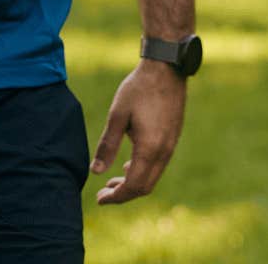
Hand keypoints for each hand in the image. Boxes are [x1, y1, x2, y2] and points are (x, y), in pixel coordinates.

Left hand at [91, 61, 186, 204]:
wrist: (166, 68)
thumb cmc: (138, 88)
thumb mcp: (117, 115)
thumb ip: (107, 145)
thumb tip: (95, 172)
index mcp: (150, 148)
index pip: (133, 186)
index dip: (115, 197)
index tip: (99, 199)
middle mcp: (164, 152)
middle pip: (144, 187)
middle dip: (123, 194)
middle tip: (102, 192)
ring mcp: (171, 146)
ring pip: (152, 178)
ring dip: (133, 183)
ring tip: (112, 181)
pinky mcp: (172, 138)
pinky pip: (158, 165)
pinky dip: (142, 172)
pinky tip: (128, 164)